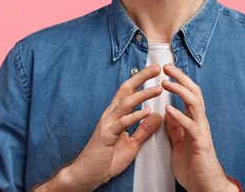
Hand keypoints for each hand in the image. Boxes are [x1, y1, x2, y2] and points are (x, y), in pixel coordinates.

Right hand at [43, 64, 162, 191]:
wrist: (87, 174)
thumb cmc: (107, 159)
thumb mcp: (131, 143)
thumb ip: (144, 129)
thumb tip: (157, 115)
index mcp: (115, 114)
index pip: (129, 91)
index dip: (141, 80)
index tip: (156, 70)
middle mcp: (110, 115)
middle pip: (125, 90)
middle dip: (141, 78)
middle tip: (156, 68)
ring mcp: (107, 124)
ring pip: (125, 104)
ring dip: (142, 95)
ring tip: (157, 89)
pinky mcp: (106, 136)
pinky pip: (121, 124)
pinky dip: (134, 117)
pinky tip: (146, 112)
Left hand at [161, 64, 238, 191]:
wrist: (204, 186)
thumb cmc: (193, 167)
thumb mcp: (179, 144)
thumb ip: (175, 128)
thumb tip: (168, 114)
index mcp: (194, 121)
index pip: (188, 94)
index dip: (178, 80)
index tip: (165, 69)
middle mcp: (200, 122)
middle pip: (193, 92)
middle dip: (180, 78)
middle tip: (166, 67)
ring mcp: (202, 131)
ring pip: (195, 104)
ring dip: (179, 91)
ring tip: (165, 83)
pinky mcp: (201, 144)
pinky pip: (191, 126)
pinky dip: (180, 116)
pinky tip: (169, 109)